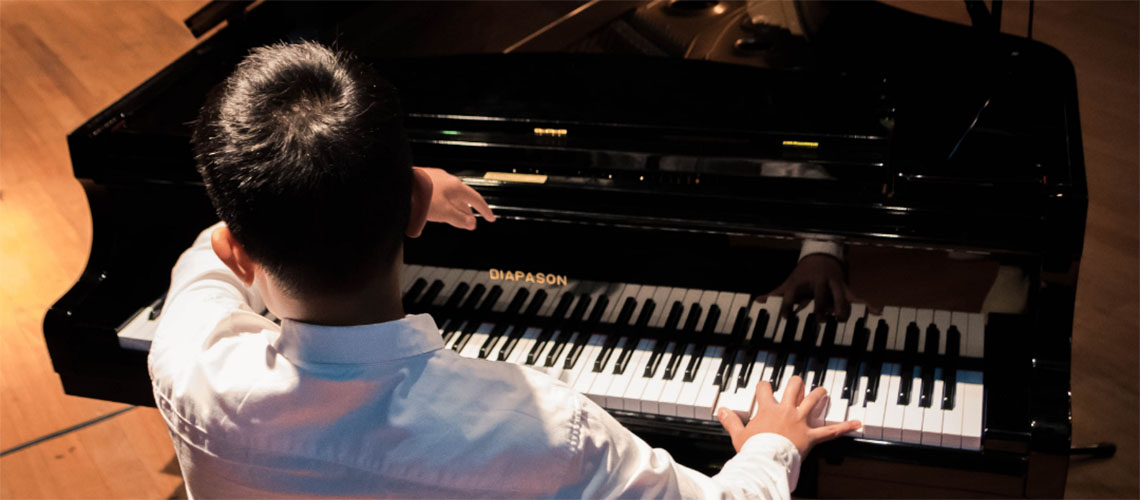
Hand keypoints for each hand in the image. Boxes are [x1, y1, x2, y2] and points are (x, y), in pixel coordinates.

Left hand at [417, 167, 495, 229]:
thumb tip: (472, 224)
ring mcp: (434, 178)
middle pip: (462, 197)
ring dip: (453, 207)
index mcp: (456, 186)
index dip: (484, 210)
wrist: (398, 185)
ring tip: (452, 217)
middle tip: (470, 221)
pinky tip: (433, 209)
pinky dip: (441, 203)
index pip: (476, 199)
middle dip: (467, 210)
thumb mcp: (443, 213)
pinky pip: (437, 193)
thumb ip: (459, 219)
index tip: (490, 218)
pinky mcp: (422, 180)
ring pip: (449, 195)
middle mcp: (447, 179)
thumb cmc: (420, 197)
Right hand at [717, 376, 859, 456]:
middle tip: (797, 383)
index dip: (765, 386)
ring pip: (813, 399)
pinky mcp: (811, 435)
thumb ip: (730, 420)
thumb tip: (721, 410)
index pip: (765, 389)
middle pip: (793, 386)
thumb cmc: (753, 449)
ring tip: (822, 391)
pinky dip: (845, 427)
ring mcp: (800, 420)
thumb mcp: (738, 434)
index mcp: (767, 409)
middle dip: (796, 383)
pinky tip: (857, 423)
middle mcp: (786, 410)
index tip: (765, 387)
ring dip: (819, 394)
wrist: (766, 460)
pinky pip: (831, 430)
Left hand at [762, 254, 879, 319]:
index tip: (786, 317)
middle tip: (821, 319)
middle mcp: (818, 282)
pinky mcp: (845, 287)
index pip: (792, 293)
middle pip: (820, 293)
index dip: (788, 304)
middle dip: (821, 305)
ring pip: (840, 294)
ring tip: (841, 319)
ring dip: (842, 307)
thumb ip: (776, 294)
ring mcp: (833, 284)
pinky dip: (868, 303)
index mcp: (801, 282)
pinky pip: (857, 296)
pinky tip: (877, 310)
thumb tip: (757, 301)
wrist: (821, 256)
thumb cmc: (802, 276)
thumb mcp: (789, 283)